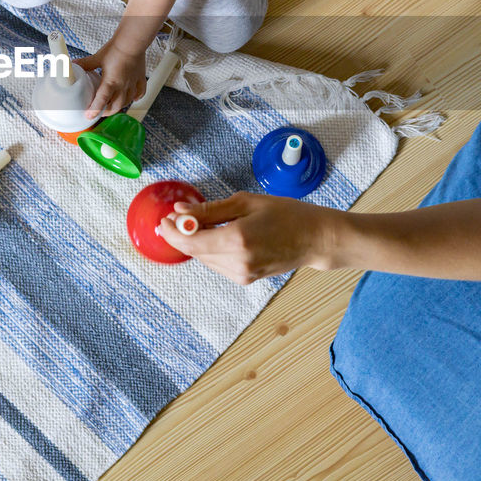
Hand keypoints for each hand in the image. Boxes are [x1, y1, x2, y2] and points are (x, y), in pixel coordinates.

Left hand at [76, 41, 147, 116]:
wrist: (132, 41)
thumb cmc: (116, 48)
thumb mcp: (97, 57)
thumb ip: (85, 64)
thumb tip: (74, 65)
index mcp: (111, 81)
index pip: (102, 100)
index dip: (95, 110)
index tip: (89, 116)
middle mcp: (123, 86)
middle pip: (116, 106)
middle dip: (107, 111)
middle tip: (99, 112)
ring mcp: (133, 84)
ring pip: (127, 102)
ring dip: (119, 106)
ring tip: (113, 106)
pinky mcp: (140, 79)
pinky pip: (140, 93)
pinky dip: (135, 98)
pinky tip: (132, 98)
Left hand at [156, 192, 336, 283]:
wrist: (315, 239)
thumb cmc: (287, 214)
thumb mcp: (247, 202)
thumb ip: (211, 209)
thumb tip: (181, 211)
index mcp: (237, 239)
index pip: (191, 242)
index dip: (173, 231)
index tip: (165, 218)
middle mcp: (238, 261)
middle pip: (194, 252)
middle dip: (181, 236)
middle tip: (176, 217)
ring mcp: (242, 274)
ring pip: (204, 259)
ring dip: (195, 243)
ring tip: (198, 223)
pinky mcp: (246, 278)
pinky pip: (217, 264)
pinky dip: (210, 250)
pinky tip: (216, 235)